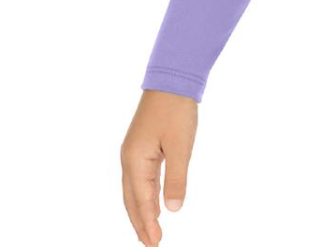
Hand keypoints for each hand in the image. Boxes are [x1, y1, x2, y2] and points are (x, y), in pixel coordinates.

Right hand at [120, 89, 197, 245]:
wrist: (172, 78)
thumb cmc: (176, 110)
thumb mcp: (181, 146)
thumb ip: (176, 178)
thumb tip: (174, 209)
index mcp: (135, 161)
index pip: (141, 201)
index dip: (148, 223)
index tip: (155, 244)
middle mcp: (129, 159)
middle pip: (132, 199)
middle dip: (141, 223)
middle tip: (151, 244)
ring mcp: (133, 151)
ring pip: (134, 189)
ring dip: (141, 210)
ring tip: (150, 229)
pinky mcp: (141, 145)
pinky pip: (140, 177)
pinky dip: (144, 194)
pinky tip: (153, 201)